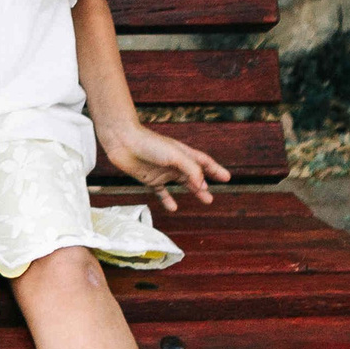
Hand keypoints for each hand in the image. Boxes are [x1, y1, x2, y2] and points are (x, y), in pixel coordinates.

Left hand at [97, 119, 229, 210]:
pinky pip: (161, 192)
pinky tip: (173, 208)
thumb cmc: (149, 144)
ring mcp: (162, 171)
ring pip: (182, 184)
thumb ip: (191, 169)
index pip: (203, 162)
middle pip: (194, 175)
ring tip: (206, 200)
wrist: (122, 141)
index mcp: (182, 153)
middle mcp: (174, 162)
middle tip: (212, 196)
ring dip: (193, 191)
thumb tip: (202, 185)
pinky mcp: (149, 179)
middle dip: (205, 184)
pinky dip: (167, 200)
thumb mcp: (175, 155)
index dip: (215, 169)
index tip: (227, 177)